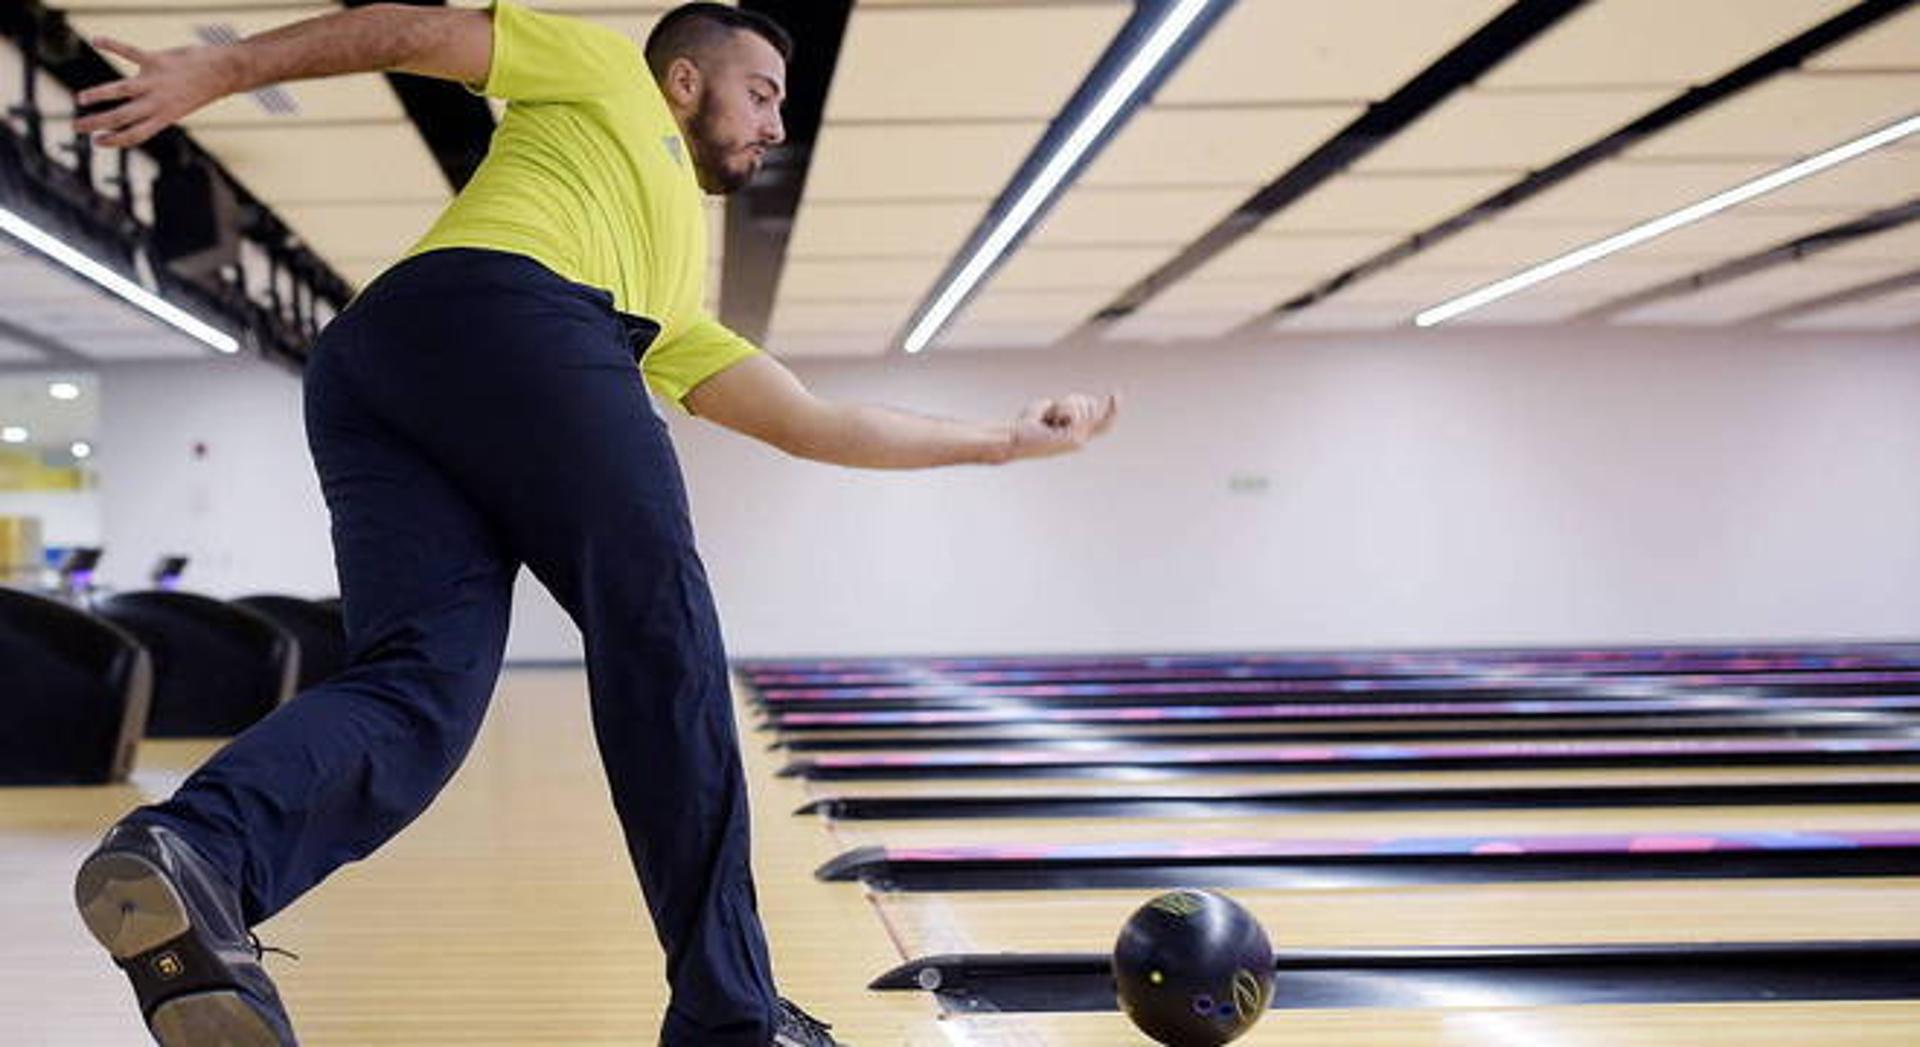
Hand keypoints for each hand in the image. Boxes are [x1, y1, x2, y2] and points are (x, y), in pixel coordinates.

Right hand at [74, 37, 242, 148]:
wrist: (223, 72)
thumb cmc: (199, 90)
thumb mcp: (177, 108)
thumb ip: (154, 112)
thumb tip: (130, 115)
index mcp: (164, 117)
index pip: (135, 134)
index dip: (114, 141)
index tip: (96, 142)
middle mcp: (157, 102)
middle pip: (121, 117)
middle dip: (96, 123)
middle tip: (75, 127)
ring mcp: (155, 81)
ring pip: (121, 90)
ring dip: (98, 94)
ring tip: (80, 98)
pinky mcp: (156, 60)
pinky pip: (129, 51)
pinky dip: (111, 45)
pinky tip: (96, 40)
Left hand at [1006, 392, 1119, 461]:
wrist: (1015, 437)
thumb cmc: (1026, 424)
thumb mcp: (1046, 407)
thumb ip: (1062, 405)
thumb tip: (1074, 401)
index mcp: (1076, 436)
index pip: (1104, 424)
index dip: (1113, 410)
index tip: (1116, 395)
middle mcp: (1080, 440)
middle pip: (1092, 409)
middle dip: (1074, 401)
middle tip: (1053, 410)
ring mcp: (1078, 440)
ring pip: (1085, 409)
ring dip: (1064, 406)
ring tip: (1049, 418)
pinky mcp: (1073, 438)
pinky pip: (1077, 413)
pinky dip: (1064, 410)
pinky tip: (1052, 419)